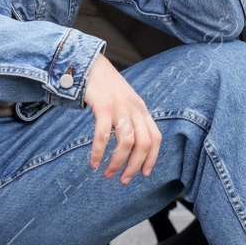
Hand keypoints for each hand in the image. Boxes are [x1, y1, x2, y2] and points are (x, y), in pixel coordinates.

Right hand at [81, 52, 160, 183]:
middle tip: (124, 180)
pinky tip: (93, 162)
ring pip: (126, 142)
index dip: (152, 158)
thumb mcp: (125, 102)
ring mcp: (119, 107)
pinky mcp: (103, 106)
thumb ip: (131, 119)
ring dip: (117, 163)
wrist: (90, 64)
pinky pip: (103, 135)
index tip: (144, 174)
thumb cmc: (105, 88)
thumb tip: (130, 146)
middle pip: (143, 143)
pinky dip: (98, 152)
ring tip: (108, 174)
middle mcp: (134, 109)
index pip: (155, 138)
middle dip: (134, 166)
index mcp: (141, 110)